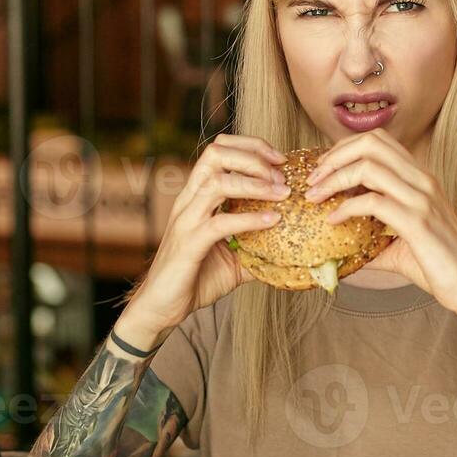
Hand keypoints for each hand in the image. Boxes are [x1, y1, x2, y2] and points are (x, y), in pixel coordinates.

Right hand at [115, 134, 288, 347]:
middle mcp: (189, 201)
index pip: (219, 150)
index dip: (251, 147)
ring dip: (255, 183)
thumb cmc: (196, 279)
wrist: (162, 309)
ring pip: (217, 183)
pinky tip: (271, 221)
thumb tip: (295, 249)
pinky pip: (220, 224)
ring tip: (282, 192)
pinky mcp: (188, 245)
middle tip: (281, 173)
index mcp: (197, 196)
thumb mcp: (235, 259)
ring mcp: (186, 221)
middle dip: (253, 156)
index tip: (280, 160)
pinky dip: (249, 219)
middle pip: (216, 154)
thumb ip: (259, 246)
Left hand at [303, 129, 456, 319]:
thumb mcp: (401, 243)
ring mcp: (422, 198)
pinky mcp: (418, 222)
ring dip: (333, 179)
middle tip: (313, 180)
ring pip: (368, 167)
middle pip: (370, 143)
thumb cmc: (439, 265)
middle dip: (334, 157)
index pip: (378, 140)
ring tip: (315, 197)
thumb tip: (338, 247)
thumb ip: (372, 237)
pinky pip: (372, 203)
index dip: (344, 148)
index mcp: (420, 178)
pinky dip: (345, 208)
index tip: (323, 170)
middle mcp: (423, 180)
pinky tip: (333, 220)